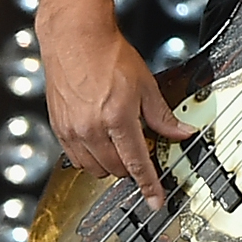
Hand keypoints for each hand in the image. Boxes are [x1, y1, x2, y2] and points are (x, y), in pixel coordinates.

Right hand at [41, 17, 190, 203]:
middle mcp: (91, 129)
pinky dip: (90, 157)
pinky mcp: (59, 127)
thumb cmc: (109, 57)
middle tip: (144, 155)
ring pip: (93, 168)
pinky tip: (101, 143)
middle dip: (132, 169)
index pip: (137, 163)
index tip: (155, 200)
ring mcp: (72, 130)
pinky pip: (75, 157)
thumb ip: (163, 116)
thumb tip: (182, 132)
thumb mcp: (147, 86)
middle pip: (116, 169)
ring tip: (121, 146)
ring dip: (111, 165)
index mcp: (118, 120)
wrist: (77, 41)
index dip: (149, 185)